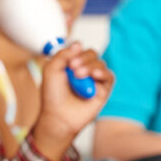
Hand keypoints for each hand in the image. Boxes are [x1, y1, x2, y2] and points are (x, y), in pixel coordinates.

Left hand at [32, 43, 113, 159]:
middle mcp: (84, 70)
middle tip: (73, 68)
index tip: (69, 61)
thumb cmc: (52, 96)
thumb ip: (62, 54)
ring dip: (90, 66)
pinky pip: (109, 76)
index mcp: (71, 64)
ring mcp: (94, 80)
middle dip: (83, 58)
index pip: (79, 49)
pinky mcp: (103, 90)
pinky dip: (103, 73)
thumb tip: (78, 44)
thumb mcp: (51, 70)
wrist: (58, 116)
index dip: (76, 51)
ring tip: (79, 75)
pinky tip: (95, 75)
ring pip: (100, 63)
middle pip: (92, 53)